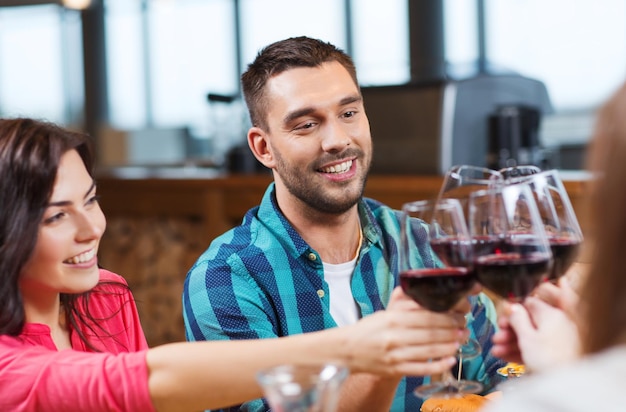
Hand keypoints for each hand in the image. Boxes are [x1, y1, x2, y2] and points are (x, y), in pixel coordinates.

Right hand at [342, 287, 466, 377]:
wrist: (347, 351)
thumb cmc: (368, 330)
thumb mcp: (384, 313)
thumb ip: (404, 304)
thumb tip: (424, 294)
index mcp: (392, 319)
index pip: (427, 316)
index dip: (447, 316)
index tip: (459, 315)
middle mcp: (395, 337)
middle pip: (432, 333)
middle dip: (452, 330)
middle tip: (464, 328)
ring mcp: (396, 355)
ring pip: (430, 351)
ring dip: (450, 346)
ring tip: (461, 341)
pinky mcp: (396, 369)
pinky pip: (423, 368)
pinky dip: (439, 365)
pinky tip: (450, 360)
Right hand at [492, 265, 583, 362]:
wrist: (567, 384)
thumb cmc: (550, 360)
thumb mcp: (526, 337)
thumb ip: (517, 319)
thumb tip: (512, 306)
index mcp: (551, 314)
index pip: (529, 304)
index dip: (513, 312)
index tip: (502, 320)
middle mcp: (557, 324)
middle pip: (529, 322)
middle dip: (509, 330)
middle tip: (498, 337)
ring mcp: (558, 340)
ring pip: (531, 336)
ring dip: (511, 343)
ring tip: (497, 351)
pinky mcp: (557, 355)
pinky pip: (536, 348)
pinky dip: (522, 351)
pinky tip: (506, 356)